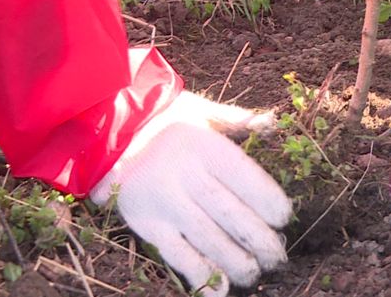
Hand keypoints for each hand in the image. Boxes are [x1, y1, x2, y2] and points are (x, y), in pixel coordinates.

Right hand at [90, 91, 291, 296]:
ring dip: (235, 261)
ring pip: (208, 239)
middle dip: (259, 239)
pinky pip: (177, 255)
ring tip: (254, 273)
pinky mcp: (146, 224)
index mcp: (203, 146)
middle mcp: (184, 174)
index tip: (284, 218)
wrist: (106, 134)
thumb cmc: (164, 121)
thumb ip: (236, 120)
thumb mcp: (200, 111)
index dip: (268, 201)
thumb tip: (270, 122)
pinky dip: (200, 276)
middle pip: (230, 213)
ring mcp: (164, 202)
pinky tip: (220, 290)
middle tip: (277, 256)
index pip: (244, 177)